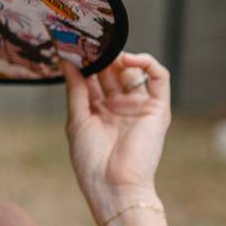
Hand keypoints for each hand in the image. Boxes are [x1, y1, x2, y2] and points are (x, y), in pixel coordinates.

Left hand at [59, 52, 170, 225]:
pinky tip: (129, 59)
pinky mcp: (158, 109)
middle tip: (90, 39)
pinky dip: (147, 63)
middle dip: (102, 56)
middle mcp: (119, 106)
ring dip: (121, 57)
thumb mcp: (77, 120)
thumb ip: (76, 89)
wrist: (114, 185)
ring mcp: (139, 106)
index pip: (93, 78)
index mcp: (98, 111)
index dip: (84, 62)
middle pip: (111, 72)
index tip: (72, 45)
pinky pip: (159, 78)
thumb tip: (66, 61)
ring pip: (133, 71)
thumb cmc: (91, 160)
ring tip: (107, 50)